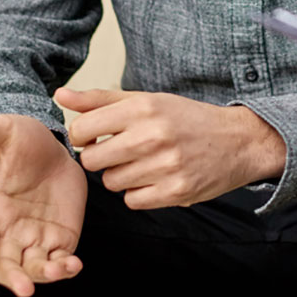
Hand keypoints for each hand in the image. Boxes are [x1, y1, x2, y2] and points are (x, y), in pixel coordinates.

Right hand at [0, 114, 86, 296]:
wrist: (53, 146)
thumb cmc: (21, 141)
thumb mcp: (3, 131)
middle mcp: (9, 230)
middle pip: (4, 265)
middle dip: (13, 279)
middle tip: (24, 289)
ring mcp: (35, 237)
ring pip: (33, 268)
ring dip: (43, 275)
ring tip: (59, 269)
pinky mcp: (60, 238)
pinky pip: (60, 260)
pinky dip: (66, 267)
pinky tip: (74, 264)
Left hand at [57, 87, 286, 208]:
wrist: (237, 141)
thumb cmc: (186, 119)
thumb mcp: (146, 100)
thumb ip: (100, 99)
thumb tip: (59, 95)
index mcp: (143, 108)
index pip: (81, 129)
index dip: (82, 136)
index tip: (96, 137)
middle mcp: (153, 135)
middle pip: (91, 161)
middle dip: (99, 159)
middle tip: (118, 153)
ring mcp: (165, 166)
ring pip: (111, 183)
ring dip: (120, 176)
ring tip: (142, 164)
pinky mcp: (176, 192)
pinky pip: (132, 201)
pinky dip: (139, 193)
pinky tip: (154, 179)